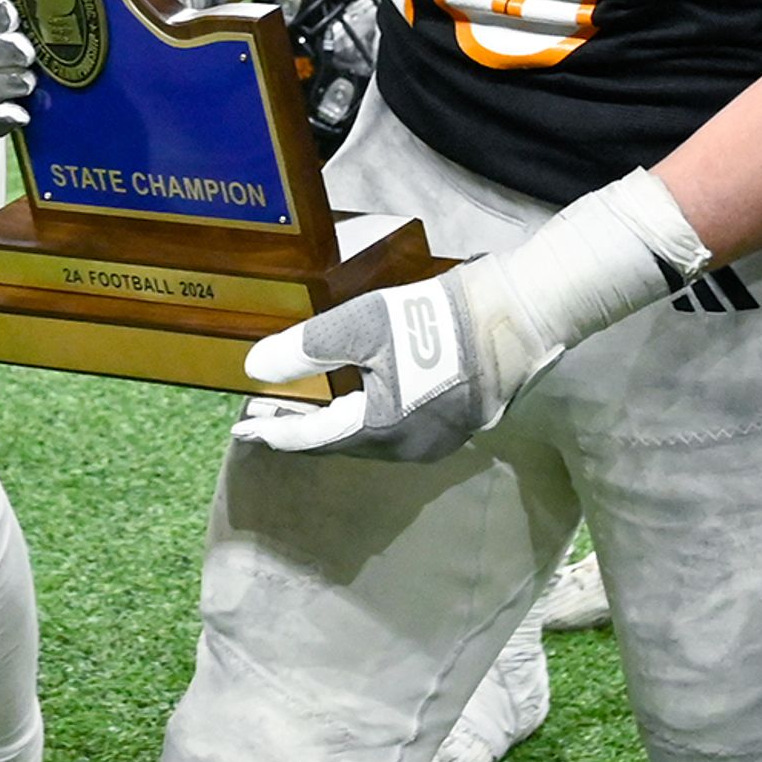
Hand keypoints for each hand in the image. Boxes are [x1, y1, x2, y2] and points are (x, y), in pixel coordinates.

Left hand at [239, 255, 554, 462]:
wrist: (517, 313)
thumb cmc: (437, 319)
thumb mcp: (362, 324)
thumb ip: (306, 348)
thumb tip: (255, 368)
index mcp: (382, 431)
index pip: (314, 438)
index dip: (276, 432)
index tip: (243, 431)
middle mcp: (408, 449)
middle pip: (342, 443)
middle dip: (302, 429)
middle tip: (266, 414)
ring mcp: (437, 441)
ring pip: (370, 438)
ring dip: (334, 424)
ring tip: (303, 407)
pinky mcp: (455, 423)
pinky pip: (396, 429)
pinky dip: (365, 418)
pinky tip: (355, 399)